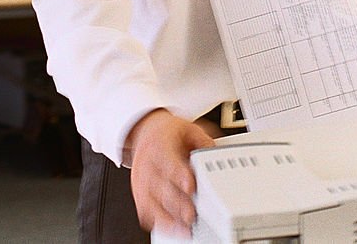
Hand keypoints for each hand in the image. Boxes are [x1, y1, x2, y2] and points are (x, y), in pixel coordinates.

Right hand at [127, 109, 214, 235]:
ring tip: (185, 228)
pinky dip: (158, 222)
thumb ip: (204, 141)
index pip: (168, 160)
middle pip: (160, 186)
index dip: (179, 174)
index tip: (190, 186)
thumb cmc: (168, 133)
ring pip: (150, 202)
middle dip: (176, 203)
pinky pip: (145, 211)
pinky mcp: (139, 193)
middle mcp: (148, 163)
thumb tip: (217, 153)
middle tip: (191, 214)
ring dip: (167, 218)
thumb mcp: (189, 128)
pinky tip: (173, 229)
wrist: (144, 131)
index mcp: (160, 144)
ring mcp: (141, 179)